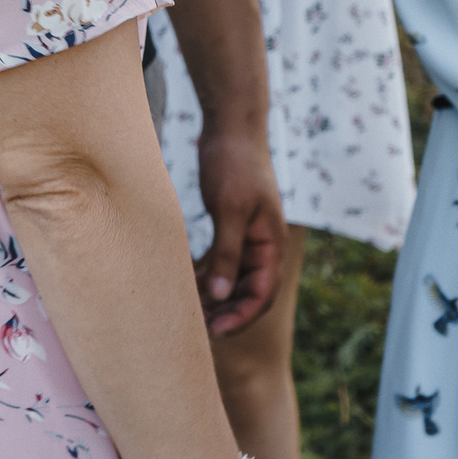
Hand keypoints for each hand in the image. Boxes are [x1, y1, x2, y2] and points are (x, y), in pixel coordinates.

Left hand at [193, 124, 286, 334]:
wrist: (231, 127)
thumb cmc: (235, 164)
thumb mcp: (231, 209)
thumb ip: (227, 252)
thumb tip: (221, 296)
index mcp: (270, 243)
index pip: (262, 292)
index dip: (242, 316)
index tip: (216, 331)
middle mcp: (262, 244)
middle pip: (248, 291)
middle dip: (226, 312)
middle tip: (198, 329)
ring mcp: (247, 236)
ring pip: (233, 279)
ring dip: (214, 297)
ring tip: (189, 311)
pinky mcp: (230, 227)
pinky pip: (221, 262)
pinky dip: (207, 275)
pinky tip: (187, 283)